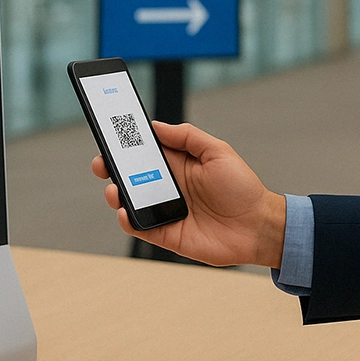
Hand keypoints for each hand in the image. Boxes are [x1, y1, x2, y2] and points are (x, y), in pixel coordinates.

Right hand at [91, 121, 285, 268]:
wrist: (258, 226)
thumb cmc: (242, 188)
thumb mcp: (218, 151)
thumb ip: (187, 137)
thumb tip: (157, 126)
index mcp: (178, 163)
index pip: (145, 150)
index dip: (126, 143)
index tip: (109, 133)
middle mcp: (168, 185)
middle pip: (130, 175)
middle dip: (111, 167)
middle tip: (101, 162)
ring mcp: (165, 210)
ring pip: (130, 201)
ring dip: (116, 194)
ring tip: (114, 189)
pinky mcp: (166, 234)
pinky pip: (140, 227)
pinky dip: (128, 220)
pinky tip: (125, 212)